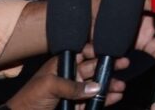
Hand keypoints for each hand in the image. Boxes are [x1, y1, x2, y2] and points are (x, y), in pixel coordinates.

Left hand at [5, 45, 125, 109]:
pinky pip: (93, 101)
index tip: (110, 51)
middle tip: (124, 64)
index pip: (82, 53)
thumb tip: (96, 87)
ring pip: (95, 86)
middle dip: (108, 67)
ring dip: (109, 85)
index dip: (96, 51)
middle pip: (93, 69)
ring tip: (121, 86)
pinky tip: (115, 97)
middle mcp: (69, 76)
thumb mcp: (49, 86)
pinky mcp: (75, 106)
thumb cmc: (30, 98)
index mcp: (61, 65)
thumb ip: (73, 86)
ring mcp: (73, 91)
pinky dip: (105, 99)